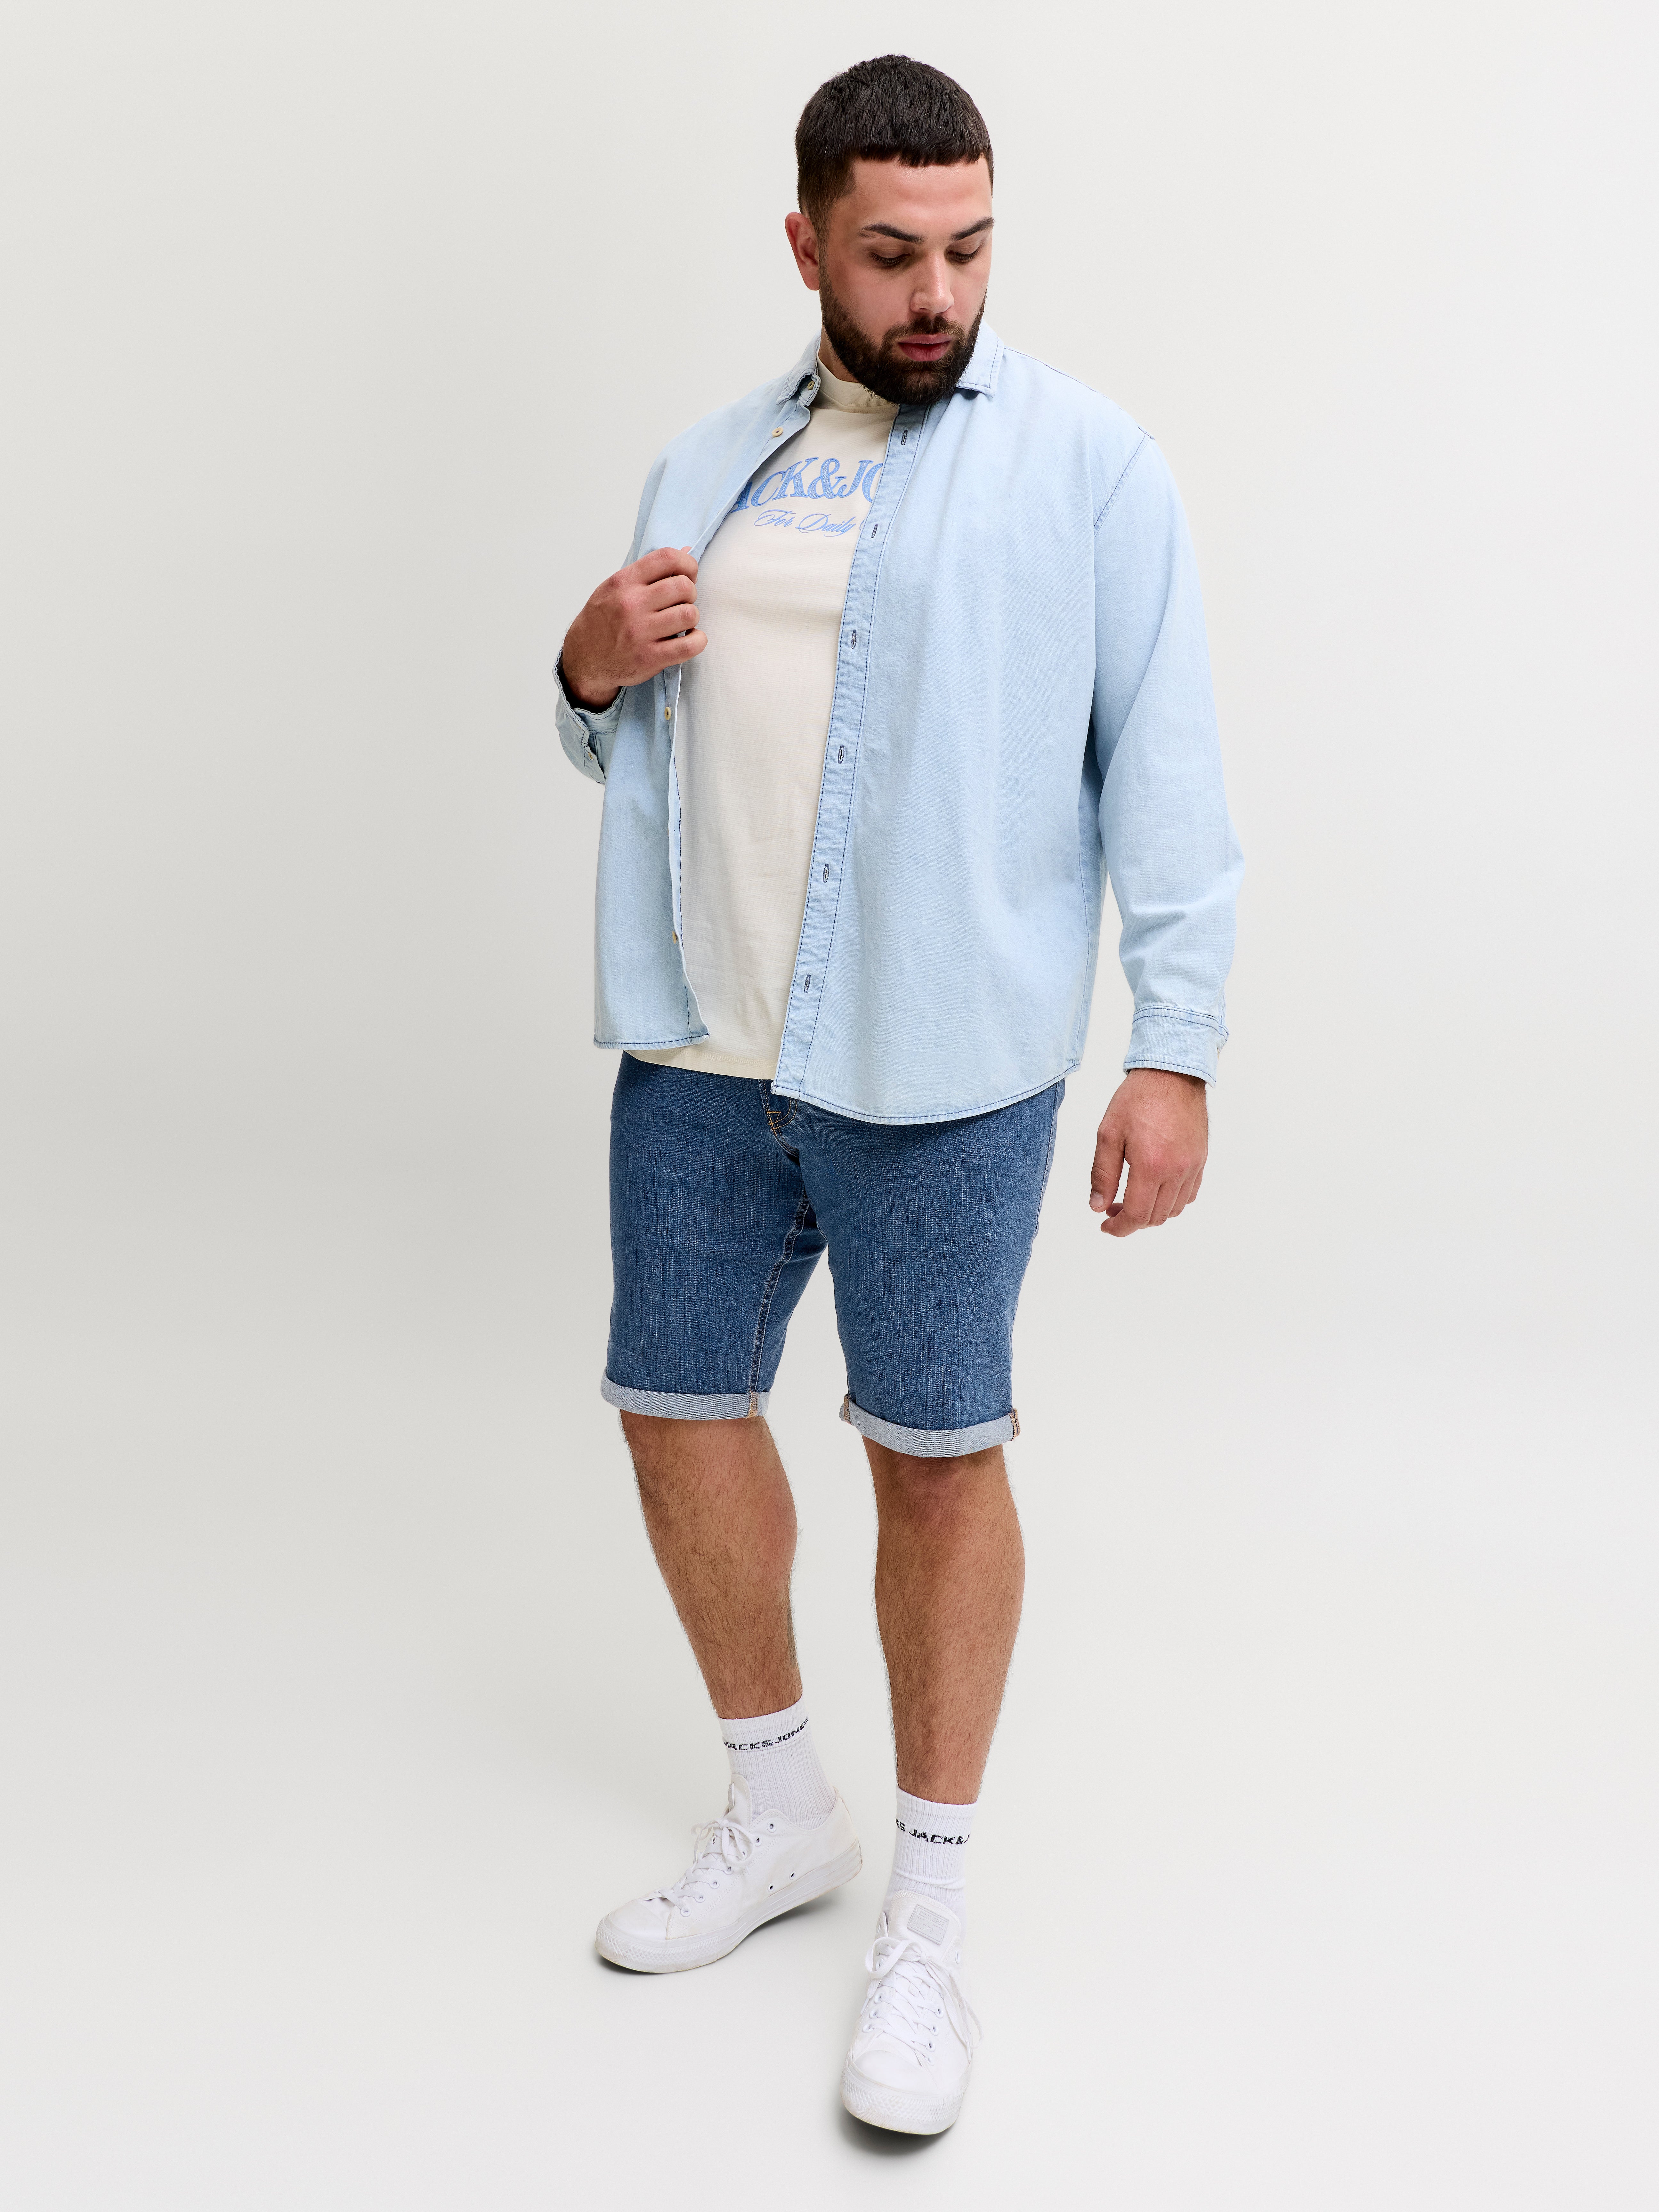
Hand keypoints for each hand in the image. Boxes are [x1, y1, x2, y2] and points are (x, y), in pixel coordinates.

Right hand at [560, 546, 705, 709]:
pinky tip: (689, 639)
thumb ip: (648, 571)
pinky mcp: (650, 658)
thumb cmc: (602, 622)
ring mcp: (640, 632)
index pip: (667, 558)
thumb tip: (686, 550)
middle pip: (684, 586)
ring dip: (692, 618)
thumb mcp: (615, 589)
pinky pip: (690, 645)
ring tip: (680, 623)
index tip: (687, 575)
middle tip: (681, 603)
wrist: (583, 661)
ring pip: (690, 614)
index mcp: (623, 582)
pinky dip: (697, 641)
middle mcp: (631, 604)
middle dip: (690, 594)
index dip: (687, 564)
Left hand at [1089, 1069, 1207, 1236]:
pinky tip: (1155, 1189)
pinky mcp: (1201, 1159)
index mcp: (1151, 1166)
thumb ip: (1103, 1174)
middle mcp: (1177, 1170)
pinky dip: (1171, 1201)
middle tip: (1112, 1208)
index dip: (1119, 1228)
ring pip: (1174, 1209)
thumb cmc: (1138, 1099)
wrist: (1172, 1074)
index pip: (1137, 1215)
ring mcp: (1192, 1166)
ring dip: (1152, 1213)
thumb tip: (1098, 1206)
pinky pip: (1189, 1194)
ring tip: (1132, 1199)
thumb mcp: (1108, 1134)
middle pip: (1156, 1217)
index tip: (1106, 1226)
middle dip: (1132, 1221)